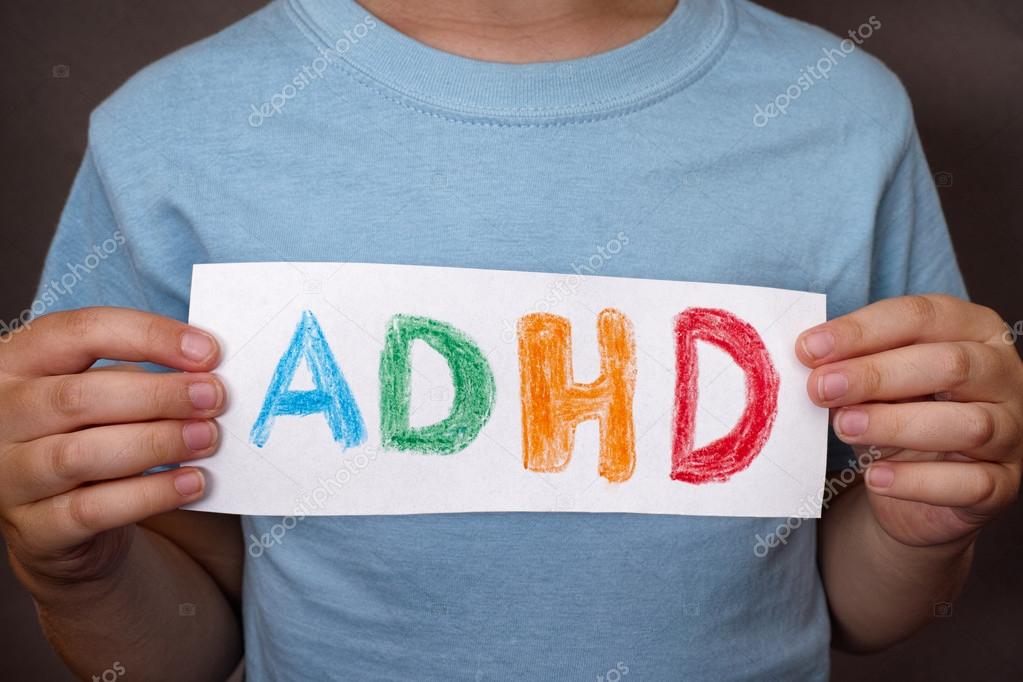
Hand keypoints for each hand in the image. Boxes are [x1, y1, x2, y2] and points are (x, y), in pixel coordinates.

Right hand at [0, 308, 224, 590]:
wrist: (62, 520)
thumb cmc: (93, 435)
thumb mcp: (109, 394)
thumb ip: (144, 376)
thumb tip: (205, 376)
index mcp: (19, 362)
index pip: (80, 332)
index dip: (149, 336)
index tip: (208, 351)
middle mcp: (2, 415)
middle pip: (79, 396)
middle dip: (159, 395)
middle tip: (214, 398)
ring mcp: (9, 474)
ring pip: (82, 455)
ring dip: (157, 443)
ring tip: (207, 438)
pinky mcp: (34, 528)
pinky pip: (93, 510)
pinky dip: (151, 494)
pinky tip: (192, 481)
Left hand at [797, 295, 1021, 547]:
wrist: (919, 486)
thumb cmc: (899, 411)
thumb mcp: (877, 380)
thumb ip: (854, 364)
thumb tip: (810, 360)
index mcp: (974, 330)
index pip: (922, 316)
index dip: (862, 330)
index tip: (809, 348)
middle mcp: (1004, 374)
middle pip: (949, 364)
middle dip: (876, 374)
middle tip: (821, 388)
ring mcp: (1013, 430)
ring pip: (966, 423)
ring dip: (896, 424)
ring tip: (844, 426)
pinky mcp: (1004, 483)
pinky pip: (969, 483)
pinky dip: (918, 481)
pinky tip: (876, 476)